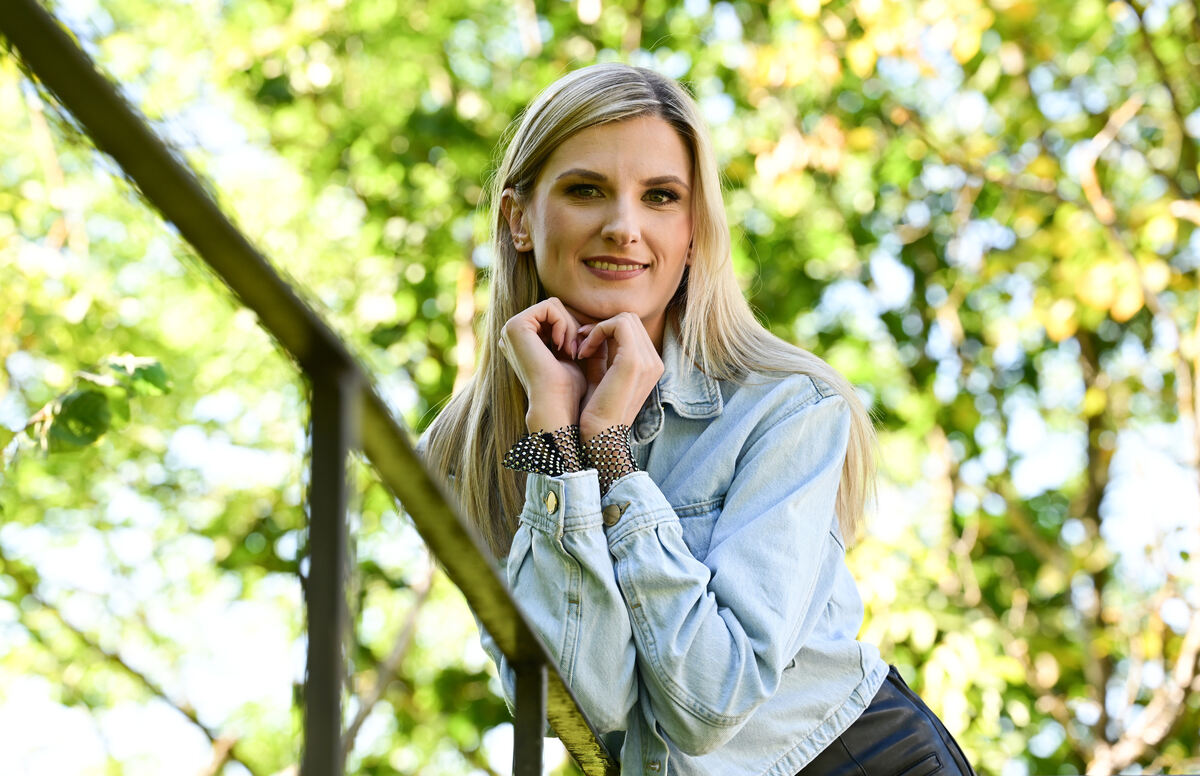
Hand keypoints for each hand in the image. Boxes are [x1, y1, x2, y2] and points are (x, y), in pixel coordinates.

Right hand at [498, 298, 587, 431]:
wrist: (557, 404)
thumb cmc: (567, 388)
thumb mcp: (570, 355)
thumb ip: (571, 336)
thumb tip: (589, 321)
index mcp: (521, 340)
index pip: (554, 315)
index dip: (571, 331)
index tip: (574, 354)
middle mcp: (512, 333)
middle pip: (554, 308)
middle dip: (571, 328)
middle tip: (573, 353)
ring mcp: (510, 328)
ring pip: (553, 306)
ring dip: (569, 328)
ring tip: (569, 352)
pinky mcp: (515, 325)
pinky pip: (550, 306)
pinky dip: (563, 325)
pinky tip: (561, 348)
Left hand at [575, 312, 663, 441]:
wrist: (600, 437)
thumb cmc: (597, 412)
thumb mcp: (602, 376)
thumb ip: (603, 354)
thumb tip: (594, 331)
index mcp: (650, 366)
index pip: (632, 329)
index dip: (606, 330)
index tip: (585, 345)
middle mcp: (654, 361)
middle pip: (630, 320)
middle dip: (602, 326)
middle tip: (581, 343)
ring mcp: (647, 361)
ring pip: (625, 318)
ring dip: (599, 328)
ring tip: (582, 349)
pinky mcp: (634, 361)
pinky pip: (617, 325)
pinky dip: (597, 332)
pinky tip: (583, 351)